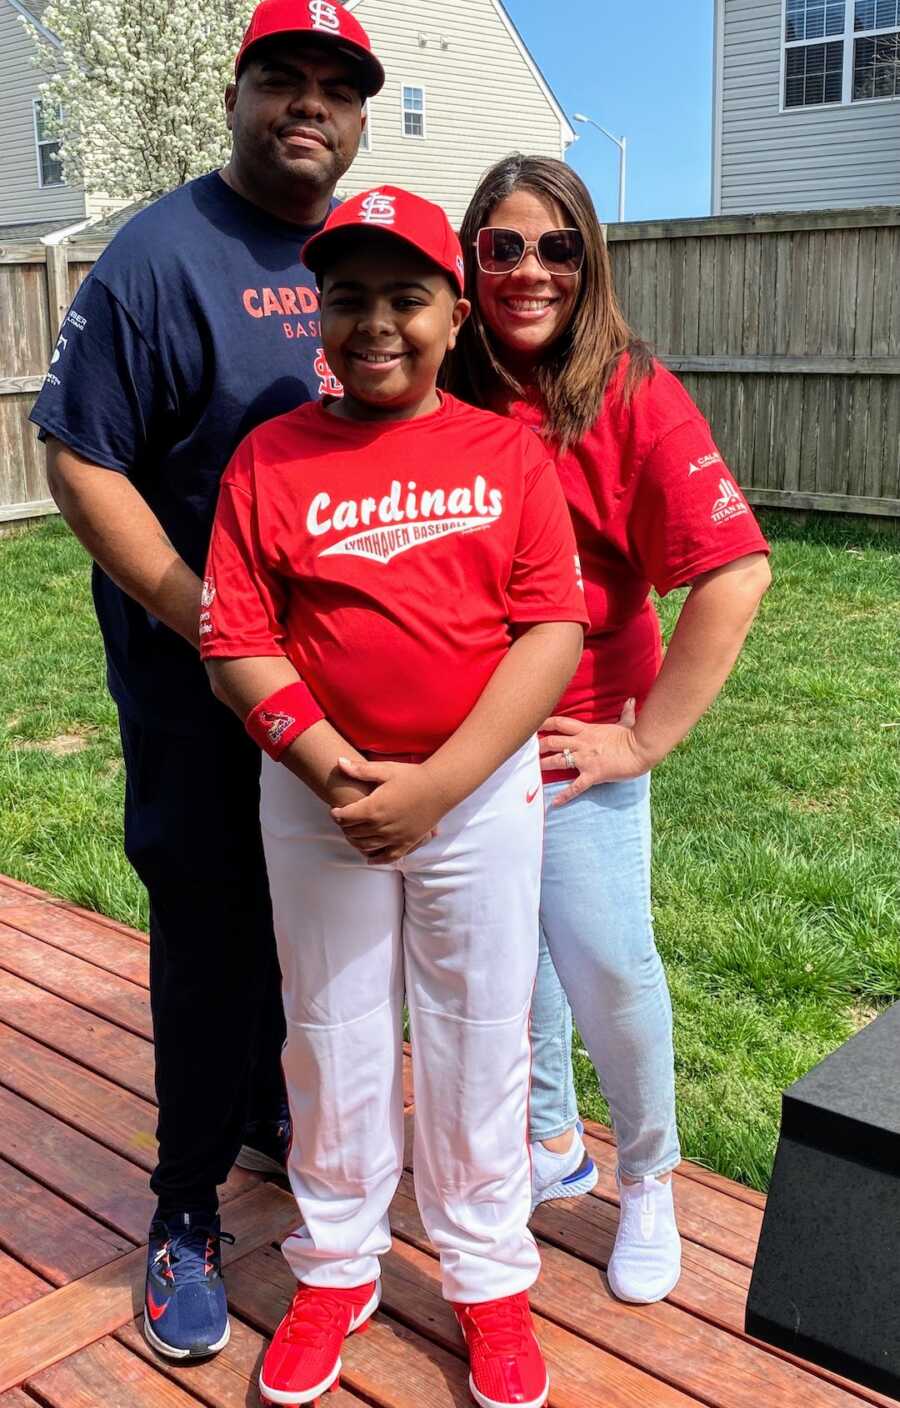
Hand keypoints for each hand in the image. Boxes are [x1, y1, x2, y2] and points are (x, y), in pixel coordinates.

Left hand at [330, 758, 444, 863]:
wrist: (439, 787)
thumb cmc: (412, 776)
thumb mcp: (385, 770)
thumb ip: (361, 769)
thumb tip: (338, 761)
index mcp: (373, 808)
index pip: (346, 817)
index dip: (337, 814)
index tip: (335, 810)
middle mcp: (382, 826)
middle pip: (354, 832)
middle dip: (344, 827)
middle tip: (343, 821)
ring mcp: (394, 837)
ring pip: (366, 845)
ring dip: (355, 841)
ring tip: (353, 834)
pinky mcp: (407, 843)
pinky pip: (388, 856)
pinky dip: (376, 859)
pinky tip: (369, 858)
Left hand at [539, 698, 653, 804]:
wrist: (641, 750)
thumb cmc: (633, 737)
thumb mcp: (627, 722)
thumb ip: (626, 712)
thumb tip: (632, 700)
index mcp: (587, 730)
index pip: (560, 723)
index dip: (544, 723)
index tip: (532, 724)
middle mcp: (582, 743)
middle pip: (553, 741)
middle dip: (538, 746)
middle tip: (526, 751)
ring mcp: (585, 759)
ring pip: (558, 761)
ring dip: (544, 765)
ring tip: (531, 771)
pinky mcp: (592, 774)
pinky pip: (576, 787)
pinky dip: (565, 795)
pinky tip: (554, 803)